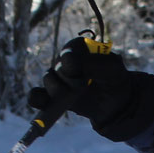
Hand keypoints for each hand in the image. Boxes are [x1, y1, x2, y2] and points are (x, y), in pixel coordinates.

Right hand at [28, 37, 153, 138]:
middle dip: (70, 79)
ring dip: (59, 89)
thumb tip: (68, 64)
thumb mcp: (112, 69)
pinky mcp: (53, 96)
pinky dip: (36, 99)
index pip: (69, 50)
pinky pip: (37, 96)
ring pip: (48, 80)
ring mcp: (58, 78)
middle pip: (58, 67)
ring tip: (74, 96)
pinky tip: (44, 104)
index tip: (78, 70)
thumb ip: (94, 64)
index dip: (72, 61)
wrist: (117, 103)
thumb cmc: (115, 80)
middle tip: (84, 87)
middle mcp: (66, 61)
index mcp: (80, 47)